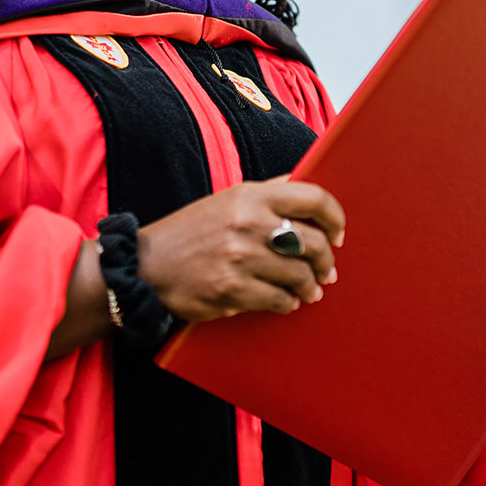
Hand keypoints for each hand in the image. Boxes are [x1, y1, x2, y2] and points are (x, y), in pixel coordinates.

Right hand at [138, 177, 345, 322]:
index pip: (313, 199)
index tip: (338, 234)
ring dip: (310, 286)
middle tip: (327, 270)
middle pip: (313, 242)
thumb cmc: (190, 233)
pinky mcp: (233, 289)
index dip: (335, 218)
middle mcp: (247, 223)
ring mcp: (240, 257)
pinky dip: (288, 303)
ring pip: (301, 275)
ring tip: (309, 290)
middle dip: (327, 261)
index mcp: (249, 196)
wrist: (146, 267)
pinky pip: (280, 300)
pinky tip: (285, 300)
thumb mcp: (226, 201)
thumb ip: (266, 193)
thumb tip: (304, 183)